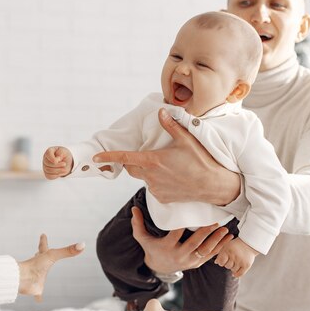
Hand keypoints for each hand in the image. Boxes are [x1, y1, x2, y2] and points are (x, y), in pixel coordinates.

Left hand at [17, 234, 84, 300]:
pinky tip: (39, 300)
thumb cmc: (35, 265)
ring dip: (38, 273)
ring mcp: (37, 277)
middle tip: (39, 251)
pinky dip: (39, 297)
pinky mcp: (36, 288)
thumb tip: (83, 244)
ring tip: (39, 275)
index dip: (43, 240)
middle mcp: (38, 266)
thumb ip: (68, 251)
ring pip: (38, 275)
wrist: (23, 279)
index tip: (42, 235)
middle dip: (39, 253)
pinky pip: (38, 294)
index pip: (43, 246)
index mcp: (41, 257)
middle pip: (39, 258)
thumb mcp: (53, 255)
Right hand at [43, 146, 73, 178]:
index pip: (48, 154)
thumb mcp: (64, 151)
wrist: (66, 161)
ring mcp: (45, 166)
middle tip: (64, 164)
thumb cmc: (64, 155)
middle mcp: (45, 158)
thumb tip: (56, 160)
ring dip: (58, 171)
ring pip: (48, 170)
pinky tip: (60, 173)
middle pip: (48, 163)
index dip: (52, 158)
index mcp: (49, 151)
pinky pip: (49, 176)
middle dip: (57, 165)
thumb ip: (60, 153)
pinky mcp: (47, 173)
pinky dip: (55, 175)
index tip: (59, 160)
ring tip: (64, 169)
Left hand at [93, 108, 240, 204]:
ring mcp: (155, 188)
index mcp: (153, 160)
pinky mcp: (161, 198)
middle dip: (132, 162)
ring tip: (167, 167)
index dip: (108, 157)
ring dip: (147, 172)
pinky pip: (152, 189)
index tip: (96, 158)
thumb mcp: (186, 139)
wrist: (213, 185)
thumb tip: (160, 113)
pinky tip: (172, 178)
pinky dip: (156, 182)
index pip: (124, 158)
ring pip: (143, 178)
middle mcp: (151, 176)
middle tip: (147, 156)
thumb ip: (171, 126)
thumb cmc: (201, 161)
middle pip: (131, 169)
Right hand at [131, 207, 232, 273]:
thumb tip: (133, 208)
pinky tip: (227, 239)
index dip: (182, 225)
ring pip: (205, 251)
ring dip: (217, 241)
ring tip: (225, 230)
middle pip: (194, 244)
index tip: (191, 215)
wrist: (159, 267)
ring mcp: (189, 261)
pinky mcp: (197, 264)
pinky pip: (210, 256)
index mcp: (167, 247)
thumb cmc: (151, 248)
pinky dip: (219, 248)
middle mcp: (179, 255)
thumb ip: (137, 223)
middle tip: (215, 223)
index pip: (176, 234)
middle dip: (206, 233)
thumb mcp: (142, 238)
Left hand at [215, 238, 258, 277]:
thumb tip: (216, 262)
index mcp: (227, 250)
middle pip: (227, 266)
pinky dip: (236, 274)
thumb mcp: (226, 246)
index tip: (223, 261)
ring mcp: (240, 261)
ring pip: (233, 270)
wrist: (249, 244)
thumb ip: (221, 254)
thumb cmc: (236, 245)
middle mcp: (234, 255)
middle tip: (231, 261)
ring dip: (233, 268)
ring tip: (236, 263)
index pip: (221, 262)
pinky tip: (235, 274)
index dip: (221, 262)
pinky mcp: (246, 265)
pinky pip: (239, 274)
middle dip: (228, 264)